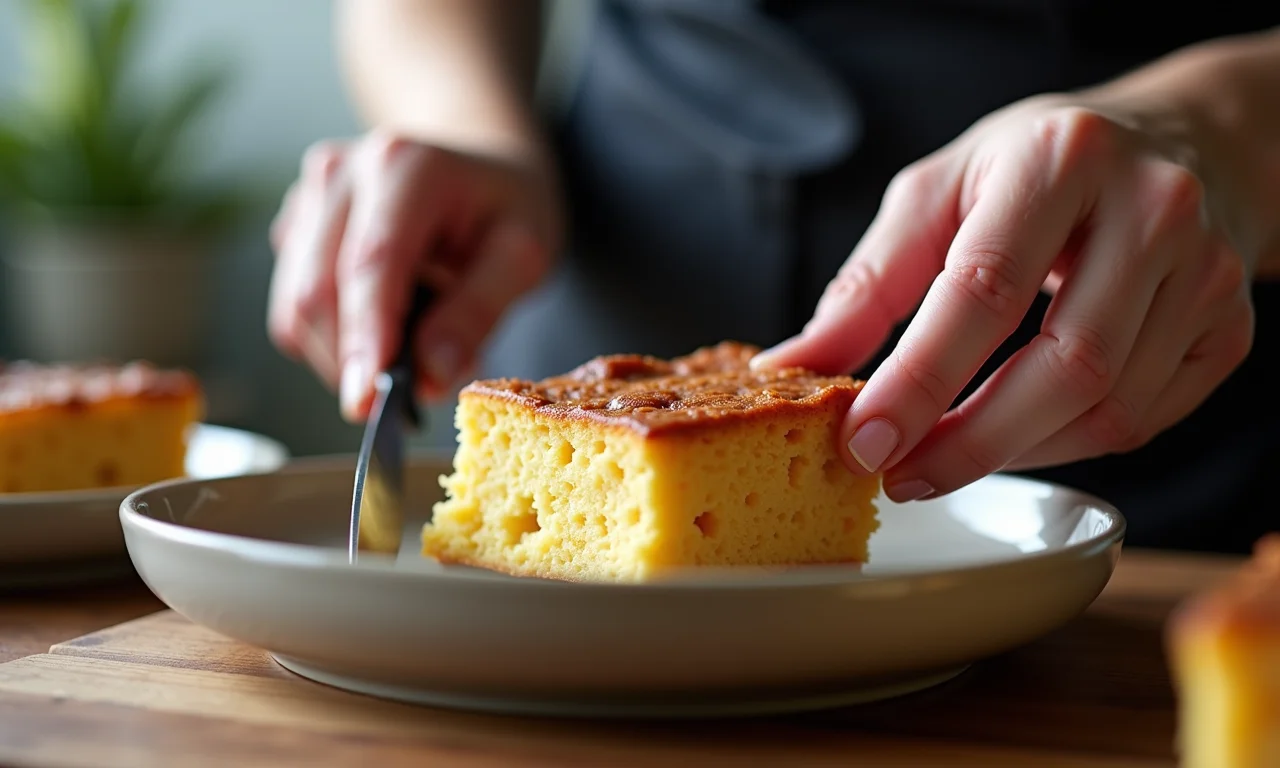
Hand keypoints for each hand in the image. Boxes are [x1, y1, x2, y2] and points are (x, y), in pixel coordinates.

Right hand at [267, 129, 561, 420]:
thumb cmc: (504, 209)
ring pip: (296, 308)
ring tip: (407, 352)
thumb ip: (479, 312)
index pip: (371, 264)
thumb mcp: (522, 255)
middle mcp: (341, 172)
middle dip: (354, 361)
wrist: (478, 167)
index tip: (368, 399)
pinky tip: (381, 326)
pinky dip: (331, 341)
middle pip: (318, 291)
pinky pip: (293, 308)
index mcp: (405, 166)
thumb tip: (433, 374)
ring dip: (343, 357)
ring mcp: (308, 197)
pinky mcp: (294, 227)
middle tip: (406, 402)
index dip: (365, 337)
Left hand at [754, 97, 1254, 501]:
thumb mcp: (940, 193)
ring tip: (944, 458)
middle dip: (971, 442)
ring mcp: (1207, 270)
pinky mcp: (1231, 324)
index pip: (983, 290)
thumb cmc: (1036, 168)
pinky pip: (1144, 418)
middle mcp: (1151, 208)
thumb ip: (869, 283)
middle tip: (900, 477)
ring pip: (1109, 405)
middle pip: (1065, 364)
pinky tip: (1016, 435)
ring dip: (1013, 452)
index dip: (919, 380)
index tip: (861, 442)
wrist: (1180, 143)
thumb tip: (792, 368)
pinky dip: (1065, 445)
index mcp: (1059, 160)